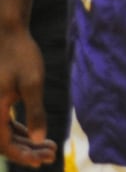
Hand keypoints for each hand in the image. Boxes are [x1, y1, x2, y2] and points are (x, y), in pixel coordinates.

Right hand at [0, 29, 53, 166]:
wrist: (8, 34)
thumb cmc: (21, 56)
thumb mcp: (33, 84)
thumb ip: (35, 112)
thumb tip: (40, 139)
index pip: (4, 145)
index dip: (23, 155)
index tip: (44, 159)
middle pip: (4, 142)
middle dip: (28, 150)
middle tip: (52, 153)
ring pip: (5, 134)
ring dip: (26, 142)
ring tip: (50, 146)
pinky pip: (5, 124)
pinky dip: (21, 131)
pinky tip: (37, 134)